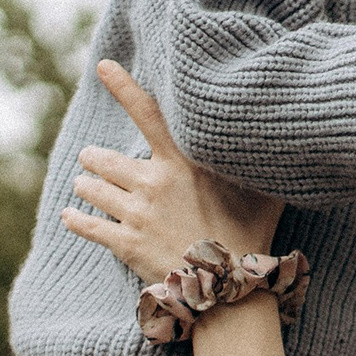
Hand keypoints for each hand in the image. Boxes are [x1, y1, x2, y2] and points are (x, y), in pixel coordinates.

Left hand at [61, 60, 284, 279]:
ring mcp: (136, 216)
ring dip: (86, 188)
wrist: (232, 290)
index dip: (123, 85)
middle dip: (95, 160)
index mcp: (182, 165)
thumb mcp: (263, 194)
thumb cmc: (251, 238)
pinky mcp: (125, 244)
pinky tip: (71, 215)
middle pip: (101, 158)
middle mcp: (153, 184)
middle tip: (95, 162)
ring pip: (90, 189)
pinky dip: (76, 219)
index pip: (148, 114)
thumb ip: (258, 166)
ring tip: (86, 189)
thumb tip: (283, 140)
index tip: (102, 65)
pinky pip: (85, 225)